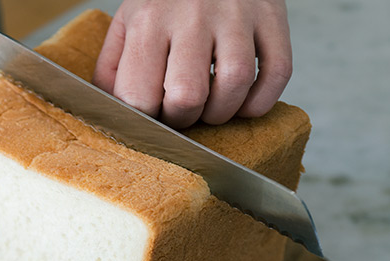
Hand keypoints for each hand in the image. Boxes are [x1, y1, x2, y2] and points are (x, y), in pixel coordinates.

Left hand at [92, 0, 291, 128]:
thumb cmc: (165, 0)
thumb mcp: (127, 23)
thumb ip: (112, 70)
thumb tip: (113, 117)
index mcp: (147, 22)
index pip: (139, 98)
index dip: (146, 120)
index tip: (153, 115)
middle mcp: (191, 16)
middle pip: (187, 97)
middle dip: (183, 119)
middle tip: (183, 111)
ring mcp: (236, 15)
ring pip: (234, 86)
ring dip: (222, 113)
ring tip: (212, 107)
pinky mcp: (272, 17)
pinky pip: (277, 73)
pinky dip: (260, 101)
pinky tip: (244, 102)